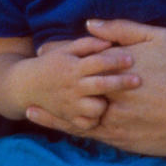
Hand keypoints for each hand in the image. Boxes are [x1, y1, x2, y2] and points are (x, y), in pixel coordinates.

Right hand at [19, 36, 138, 129]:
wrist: (27, 85)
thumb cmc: (53, 63)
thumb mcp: (67, 49)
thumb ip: (88, 44)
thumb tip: (110, 41)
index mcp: (74, 67)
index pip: (97, 62)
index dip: (115, 60)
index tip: (132, 58)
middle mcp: (73, 86)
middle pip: (100, 85)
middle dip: (120, 83)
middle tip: (138, 80)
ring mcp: (71, 104)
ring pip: (96, 108)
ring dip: (107, 104)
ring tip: (115, 100)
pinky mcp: (69, 118)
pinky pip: (88, 124)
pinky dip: (96, 119)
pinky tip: (103, 112)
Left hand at [26, 20, 165, 154]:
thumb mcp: (161, 38)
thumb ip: (124, 30)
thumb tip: (90, 24)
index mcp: (117, 64)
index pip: (81, 57)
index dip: (61, 54)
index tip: (45, 51)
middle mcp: (111, 92)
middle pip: (73, 84)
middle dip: (53, 78)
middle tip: (35, 73)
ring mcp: (113, 116)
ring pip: (75, 111)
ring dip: (52, 108)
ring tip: (31, 107)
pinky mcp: (118, 137)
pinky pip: (85, 131)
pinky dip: (65, 127)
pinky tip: (50, 125)